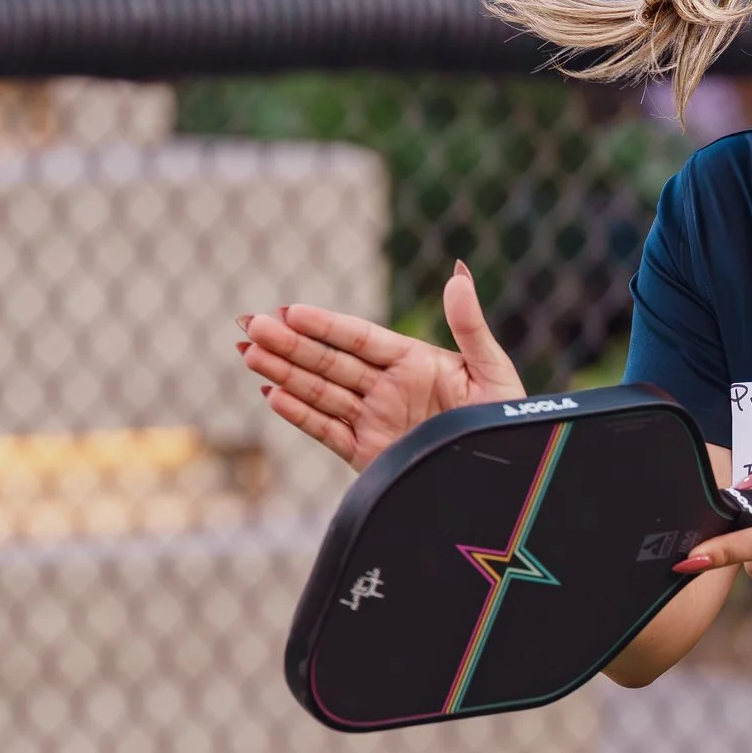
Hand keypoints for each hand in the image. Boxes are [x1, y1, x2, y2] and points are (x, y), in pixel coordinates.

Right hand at [238, 260, 524, 470]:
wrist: (501, 478)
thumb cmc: (503, 421)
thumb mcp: (492, 370)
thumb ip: (470, 325)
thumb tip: (458, 274)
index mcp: (415, 363)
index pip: (360, 339)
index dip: (326, 326)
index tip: (292, 310)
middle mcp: (388, 388)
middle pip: (330, 362)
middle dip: (290, 344)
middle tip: (252, 324)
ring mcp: (375, 420)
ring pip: (321, 393)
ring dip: (284, 372)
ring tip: (247, 353)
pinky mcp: (369, 455)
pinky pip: (328, 432)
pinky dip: (300, 415)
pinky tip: (272, 394)